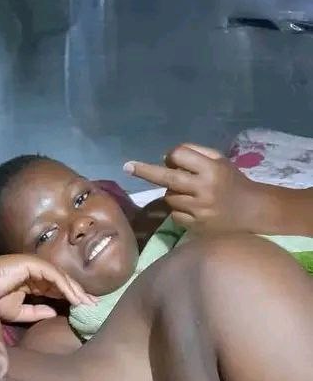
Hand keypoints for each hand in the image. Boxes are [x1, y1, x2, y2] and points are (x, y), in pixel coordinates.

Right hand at [0, 254, 94, 323]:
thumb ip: (37, 312)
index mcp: (32, 282)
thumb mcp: (19, 312)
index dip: (71, 298)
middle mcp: (35, 272)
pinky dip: (65, 286)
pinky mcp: (33, 263)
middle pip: (63, 282)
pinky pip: (54, 275)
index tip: (84, 309)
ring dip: (75, 290)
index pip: (56, 289)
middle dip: (79, 294)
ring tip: (87, 303)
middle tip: (93, 305)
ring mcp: (34, 265)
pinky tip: (75, 298)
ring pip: (61, 277)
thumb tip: (54, 313)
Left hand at [124, 143, 258, 232]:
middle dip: (145, 171)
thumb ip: (195, 155)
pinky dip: (178, 209)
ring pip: (170, 197)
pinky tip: (193, 208)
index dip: (173, 155)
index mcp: (211, 168)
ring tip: (190, 194)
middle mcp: (204, 188)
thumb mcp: (220, 161)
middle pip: (167, 177)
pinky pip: (175, 214)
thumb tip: (165, 158)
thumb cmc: (233, 182)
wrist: (252, 212)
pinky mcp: (197, 226)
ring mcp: (199, 209)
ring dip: (173, 193)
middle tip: (127, 166)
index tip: (170, 158)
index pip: (180, 155)